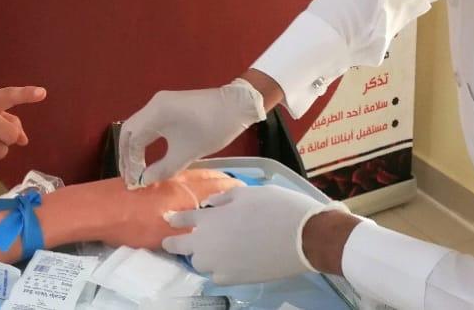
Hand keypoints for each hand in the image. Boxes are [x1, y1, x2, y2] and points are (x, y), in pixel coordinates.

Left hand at [96, 170, 243, 249]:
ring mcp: (162, 176)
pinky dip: (190, 184)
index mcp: (187, 188)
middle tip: (236, 191)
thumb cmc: (132, 222)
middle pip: (207, 177)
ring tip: (216, 193)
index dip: (234, 189)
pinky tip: (187, 194)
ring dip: (207, 183)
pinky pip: (178, 179)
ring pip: (192, 176)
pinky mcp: (148, 180)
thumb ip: (190, 232)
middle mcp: (177, 177)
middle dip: (223, 183)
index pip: (218, 185)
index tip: (247, 192)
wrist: (96, 208)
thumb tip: (206, 232)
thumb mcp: (167, 235)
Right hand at [119, 79, 264, 186]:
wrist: (236, 105)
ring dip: (134, 148)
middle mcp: (152, 104)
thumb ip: (163, 168)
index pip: (132, 140)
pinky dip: (143, 140)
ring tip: (136, 168)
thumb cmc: (213, 129)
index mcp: (155, 113)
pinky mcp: (167, 104)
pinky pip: (147, 123)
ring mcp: (159, 102)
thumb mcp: (188, 153)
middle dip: (127, 155)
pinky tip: (146, 154)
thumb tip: (145, 180)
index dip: (130, 163)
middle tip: (130, 176)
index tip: (134, 182)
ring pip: (136, 126)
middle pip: (128, 131)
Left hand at [162, 185, 349, 284]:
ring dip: (201, 255)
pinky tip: (228, 262)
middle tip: (175, 241)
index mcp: (211, 218)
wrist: (305, 237)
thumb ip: (224, 199)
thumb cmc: (279, 207)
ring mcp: (220, 264)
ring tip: (213, 250)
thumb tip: (209, 204)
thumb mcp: (250, 193)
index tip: (168, 220)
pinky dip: (218, 269)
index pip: (182, 220)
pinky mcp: (234, 279)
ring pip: (199, 263)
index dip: (174, 220)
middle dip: (177, 243)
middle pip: (181, 247)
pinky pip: (217, 276)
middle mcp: (208, 243)